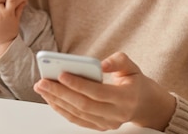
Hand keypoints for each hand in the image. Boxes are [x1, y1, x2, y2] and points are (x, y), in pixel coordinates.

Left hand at [34, 52, 175, 130]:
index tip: (61, 73)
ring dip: (56, 101)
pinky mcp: (99, 126)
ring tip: (42, 88)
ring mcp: (107, 123)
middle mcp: (116, 114)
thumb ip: (118, 61)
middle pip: (83, 105)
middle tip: (43, 82)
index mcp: (125, 98)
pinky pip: (77, 120)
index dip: (78, 84)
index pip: (97, 93)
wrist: (145, 104)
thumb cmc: (135, 82)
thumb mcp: (131, 67)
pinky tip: (50, 98)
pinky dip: (61, 109)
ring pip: (77, 114)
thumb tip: (101, 64)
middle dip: (60, 93)